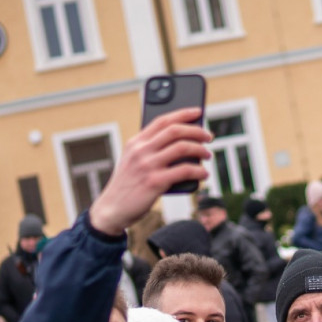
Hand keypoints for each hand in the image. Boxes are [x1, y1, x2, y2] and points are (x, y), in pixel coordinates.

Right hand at [89, 108, 211, 235]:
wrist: (112, 209)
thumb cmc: (128, 186)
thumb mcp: (133, 162)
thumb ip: (151, 151)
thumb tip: (185, 145)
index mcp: (135, 143)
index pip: (162, 120)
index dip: (182, 113)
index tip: (198, 111)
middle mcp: (141, 151)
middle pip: (175, 130)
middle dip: (196, 131)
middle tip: (209, 136)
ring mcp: (148, 166)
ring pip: (182, 148)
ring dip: (200, 150)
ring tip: (208, 154)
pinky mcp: (155, 182)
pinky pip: (184, 171)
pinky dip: (198, 171)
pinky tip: (204, 174)